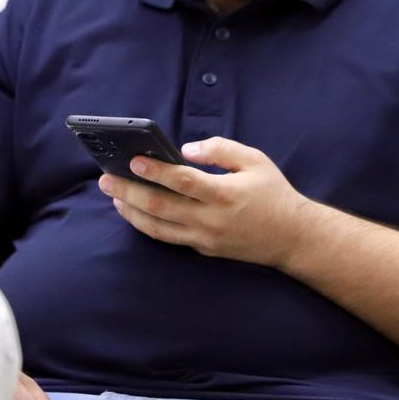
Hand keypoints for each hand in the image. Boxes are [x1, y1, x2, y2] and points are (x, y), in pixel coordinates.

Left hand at [97, 136, 312, 268]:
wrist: (292, 238)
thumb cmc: (273, 193)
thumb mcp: (255, 160)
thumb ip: (220, 149)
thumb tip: (186, 150)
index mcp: (223, 194)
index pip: (182, 182)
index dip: (155, 171)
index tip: (133, 160)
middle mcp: (210, 219)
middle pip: (160, 206)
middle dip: (128, 191)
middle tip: (105, 178)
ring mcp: (205, 239)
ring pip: (158, 228)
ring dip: (131, 212)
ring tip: (114, 195)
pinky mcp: (203, 250)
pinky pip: (169, 238)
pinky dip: (147, 226)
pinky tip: (134, 212)